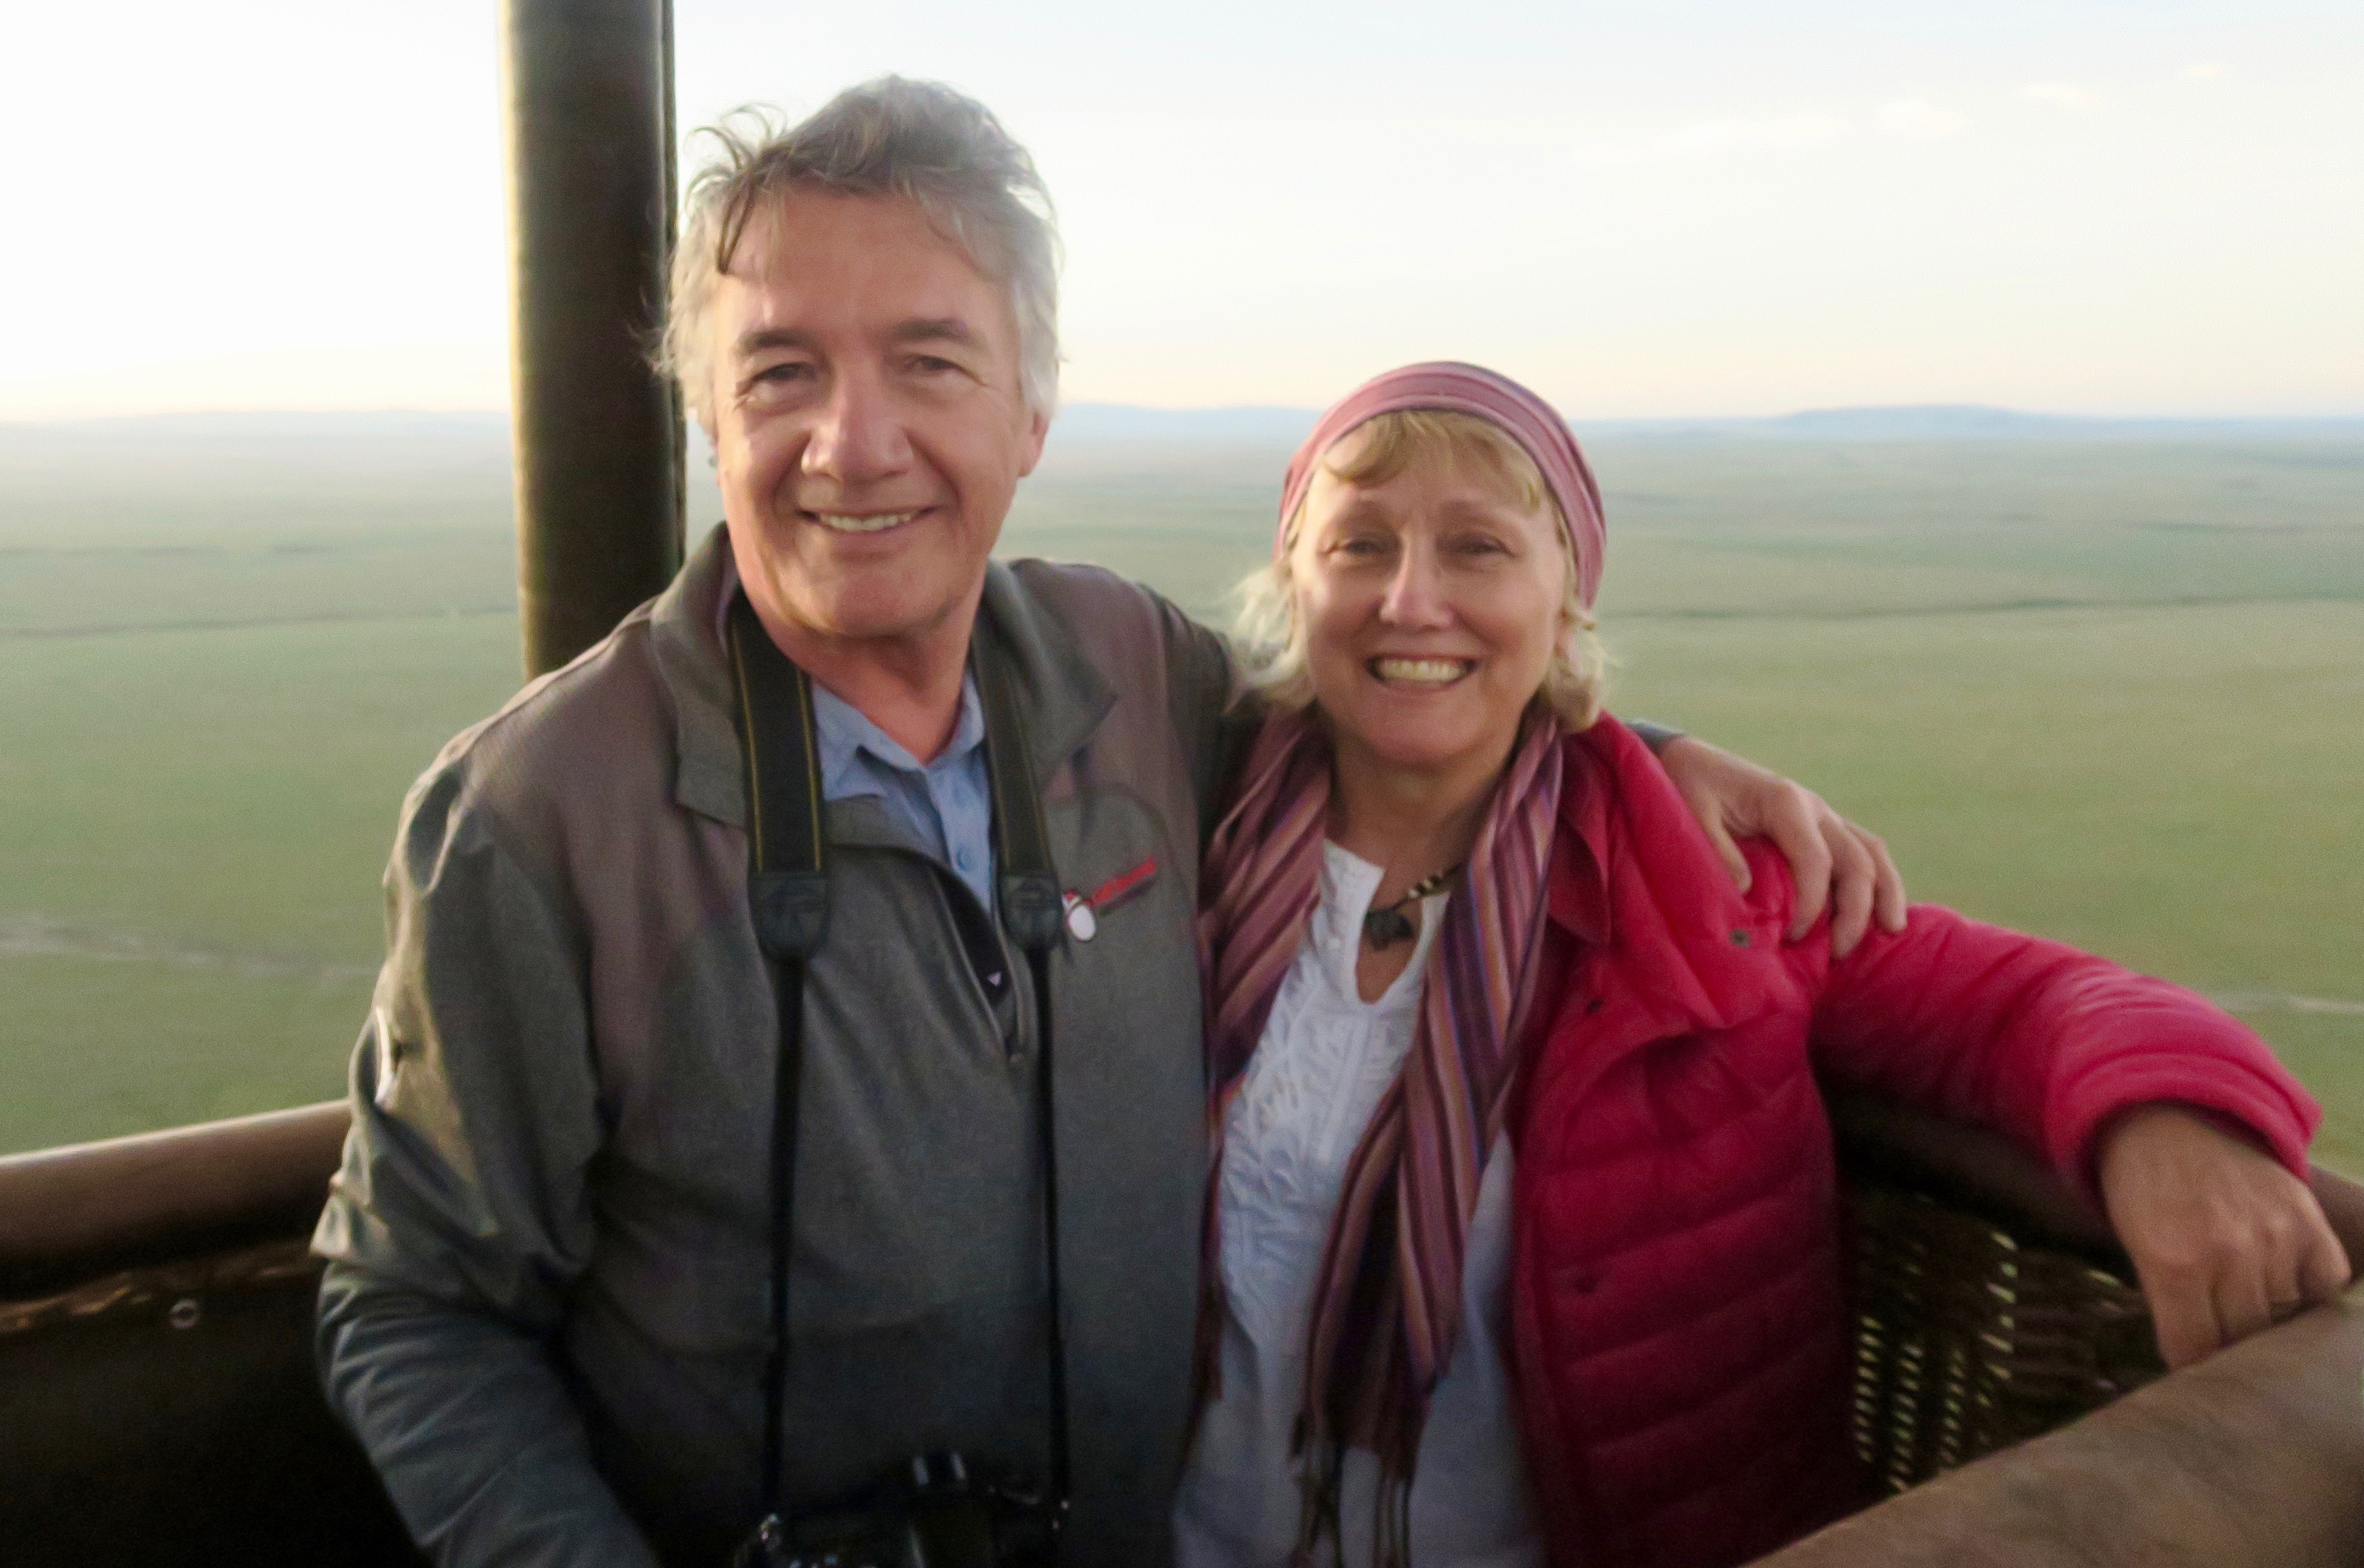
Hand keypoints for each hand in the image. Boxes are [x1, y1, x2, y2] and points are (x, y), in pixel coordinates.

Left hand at [1656, 736, 1906, 956]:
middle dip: (1857, 909)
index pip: (1815, 860)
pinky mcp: (1821, 826)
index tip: (1793, 936)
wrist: (1690, 760)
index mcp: (1785, 801)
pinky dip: (1876, 881)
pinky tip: (1881, 913)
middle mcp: (1814, 806)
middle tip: (1839, 952)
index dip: (1812, 904)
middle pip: (1856, 859)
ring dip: (1885, 892)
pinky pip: (1861, 852)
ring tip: (1892, 931)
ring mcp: (1822, 815)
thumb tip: (1745, 893)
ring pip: (1871, 852)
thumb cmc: (1687, 787)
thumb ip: (1718, 851)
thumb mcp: (1691, 815)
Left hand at [2098, 1104, 2351, 1368]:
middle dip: (2230, 1345)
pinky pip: (2327, 1284)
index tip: (2193, 1367)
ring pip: (2286, 1317)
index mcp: (2171, 1264)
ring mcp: (2273, 1236)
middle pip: (2243, 1340)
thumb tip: (2198, 1363)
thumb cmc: (2142, 1189)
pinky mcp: (2307, 1220)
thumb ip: (2168, 1302)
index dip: (2192, 1365)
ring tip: (2247, 1302)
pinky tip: (2288, 1284)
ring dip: (2269, 1318)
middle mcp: (2227, 1254)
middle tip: (2221, 1335)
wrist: (2168, 1118)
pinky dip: (2313, 1292)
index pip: (2194, 1352)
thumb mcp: (2135, 1246)